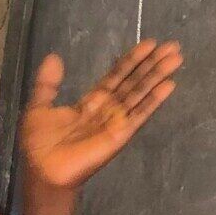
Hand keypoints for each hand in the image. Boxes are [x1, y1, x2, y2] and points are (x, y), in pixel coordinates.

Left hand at [21, 39, 182, 189]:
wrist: (43, 170)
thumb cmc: (39, 144)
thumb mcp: (38, 107)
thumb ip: (47, 84)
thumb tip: (54, 57)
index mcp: (90, 103)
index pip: (115, 76)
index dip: (131, 61)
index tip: (148, 44)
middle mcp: (107, 110)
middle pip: (133, 82)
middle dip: (151, 64)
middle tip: (172, 46)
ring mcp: (115, 121)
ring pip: (140, 93)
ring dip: (158, 75)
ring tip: (176, 57)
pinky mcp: (120, 134)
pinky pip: (139, 114)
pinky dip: (154, 100)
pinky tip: (169, 85)